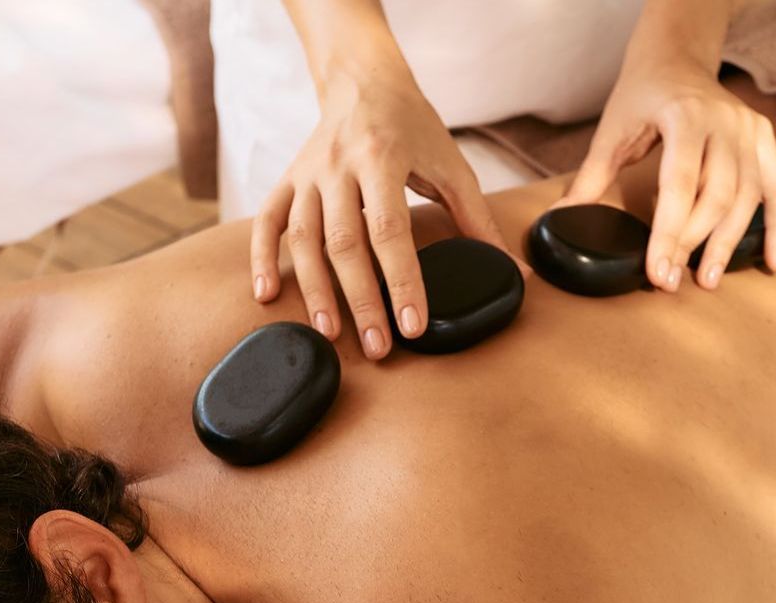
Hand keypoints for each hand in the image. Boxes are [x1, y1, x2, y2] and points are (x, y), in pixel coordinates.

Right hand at [251, 66, 513, 360]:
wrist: (364, 81)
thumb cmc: (412, 126)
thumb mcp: (452, 164)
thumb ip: (477, 218)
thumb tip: (512, 269)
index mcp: (382, 158)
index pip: (390, 229)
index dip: (401, 280)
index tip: (412, 325)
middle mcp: (338, 165)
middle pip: (344, 242)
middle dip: (360, 300)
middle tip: (377, 348)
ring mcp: (307, 173)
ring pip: (303, 239)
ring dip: (315, 290)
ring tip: (330, 335)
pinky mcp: (287, 179)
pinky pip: (267, 221)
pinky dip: (263, 257)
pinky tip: (267, 295)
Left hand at [556, 59, 775, 292]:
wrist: (676, 57)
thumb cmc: (642, 94)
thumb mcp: (612, 130)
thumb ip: (590, 178)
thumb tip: (559, 218)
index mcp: (684, 116)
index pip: (679, 185)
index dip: (669, 233)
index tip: (659, 272)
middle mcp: (724, 121)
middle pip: (717, 195)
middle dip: (695, 244)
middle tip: (675, 281)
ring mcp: (749, 129)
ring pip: (748, 196)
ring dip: (730, 243)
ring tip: (710, 279)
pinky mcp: (764, 138)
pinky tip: (773, 261)